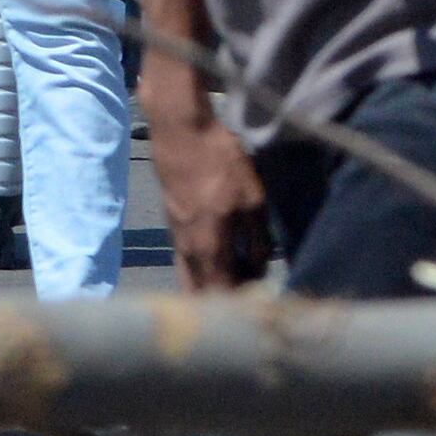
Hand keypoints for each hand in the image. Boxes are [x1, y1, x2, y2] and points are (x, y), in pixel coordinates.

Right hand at [148, 105, 268, 290]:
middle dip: (222, 301)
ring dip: (209, 286)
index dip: (243, 303)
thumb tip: (260, 265)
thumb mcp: (252, 198)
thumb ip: (258, 238)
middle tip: (246, 298)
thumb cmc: (220, 163)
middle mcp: (188, 250)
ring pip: (190, 278)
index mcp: (210, 247)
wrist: (180, 132)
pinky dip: (201, 270)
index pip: (224, 293)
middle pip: (200, 293)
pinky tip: (217, 260)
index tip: (263, 302)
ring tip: (233, 282)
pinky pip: (185, 261)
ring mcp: (175, 238)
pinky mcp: (171, 224)